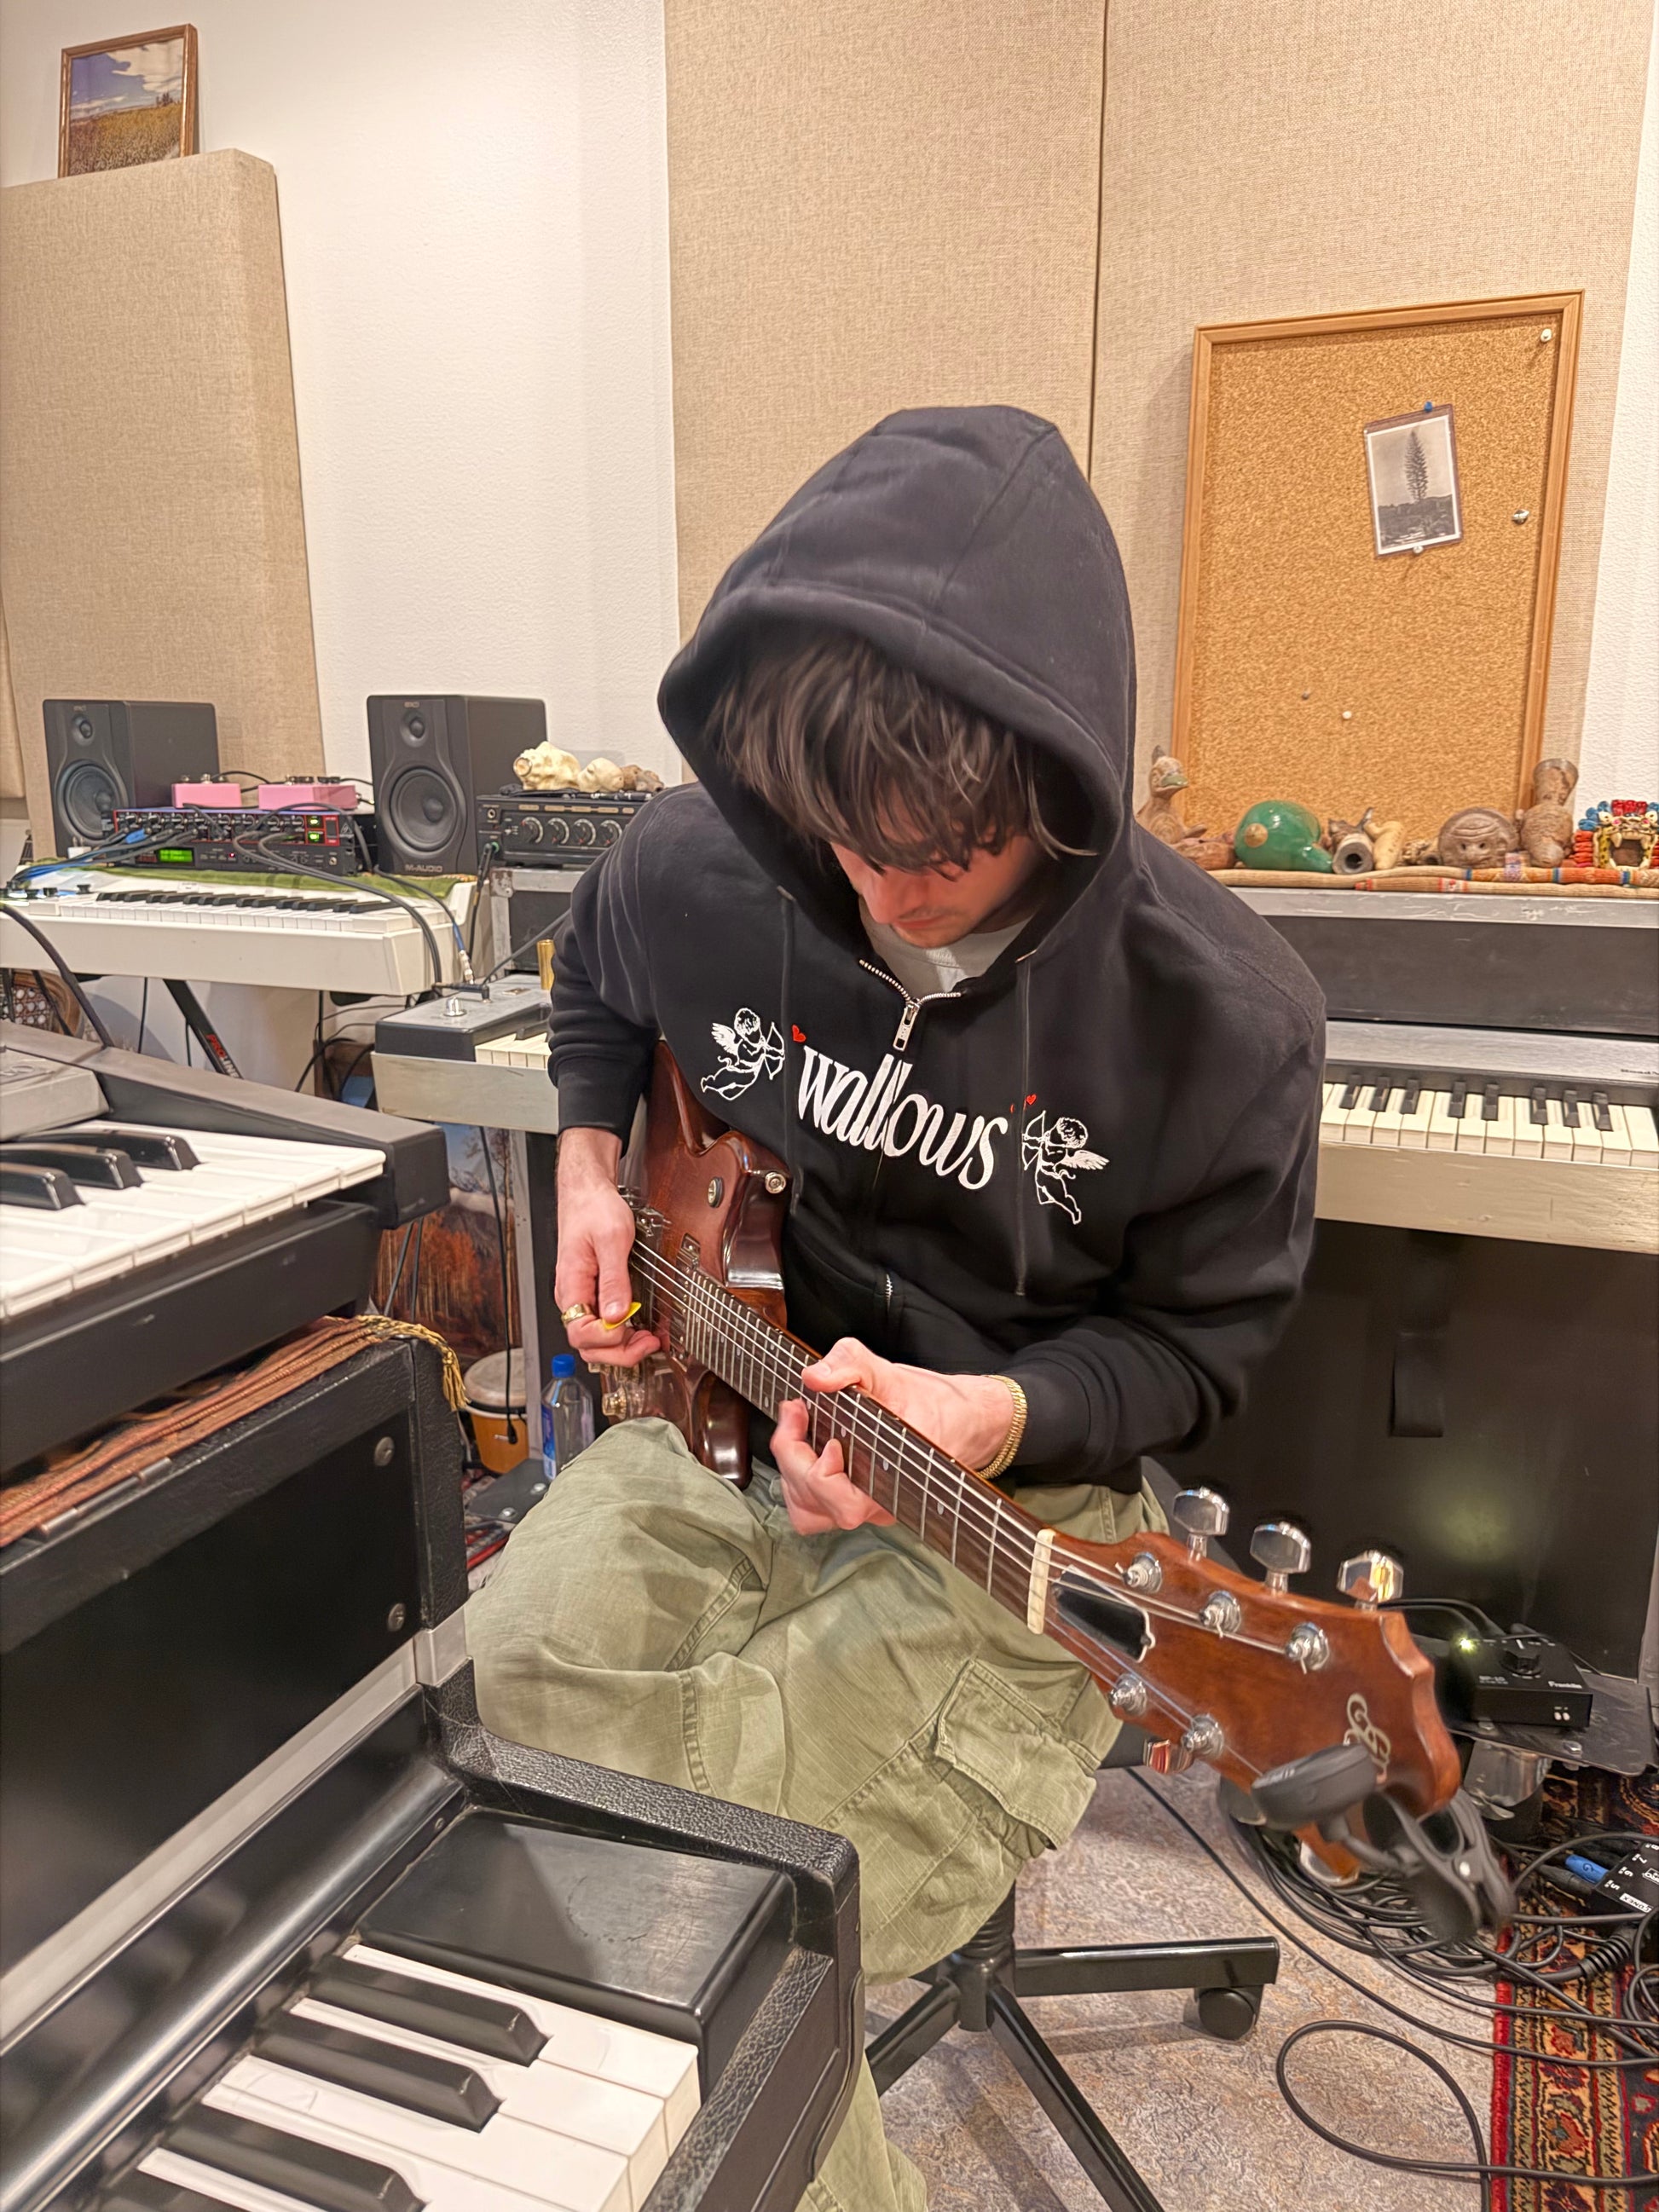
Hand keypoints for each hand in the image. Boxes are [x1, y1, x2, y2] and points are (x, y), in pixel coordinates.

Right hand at [553, 1128, 660, 1368]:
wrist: (587, 1192)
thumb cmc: (594, 1209)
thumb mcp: (612, 1240)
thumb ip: (614, 1280)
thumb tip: (618, 1316)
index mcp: (571, 1286)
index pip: (581, 1333)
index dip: (608, 1341)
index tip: (634, 1332)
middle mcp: (572, 1297)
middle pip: (588, 1345)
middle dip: (619, 1352)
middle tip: (649, 1344)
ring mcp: (582, 1297)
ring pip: (596, 1339)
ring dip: (622, 1346)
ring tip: (649, 1339)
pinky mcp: (592, 1293)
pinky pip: (603, 1324)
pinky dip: (622, 1333)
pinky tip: (640, 1328)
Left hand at [772, 1335, 1016, 1535]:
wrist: (958, 1418)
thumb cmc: (930, 1403)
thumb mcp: (887, 1370)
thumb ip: (849, 1364)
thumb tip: (814, 1377)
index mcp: (890, 1481)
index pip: (842, 1502)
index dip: (818, 1469)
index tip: (814, 1423)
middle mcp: (876, 1504)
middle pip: (815, 1507)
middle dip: (793, 1456)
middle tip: (795, 1412)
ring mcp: (864, 1507)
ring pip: (809, 1514)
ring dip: (792, 1473)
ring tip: (795, 1433)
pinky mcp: (855, 1502)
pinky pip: (814, 1509)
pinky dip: (798, 1481)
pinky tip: (804, 1448)